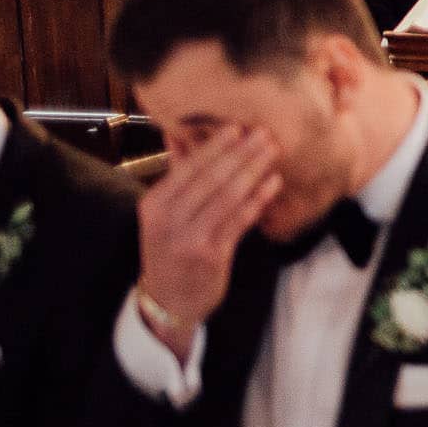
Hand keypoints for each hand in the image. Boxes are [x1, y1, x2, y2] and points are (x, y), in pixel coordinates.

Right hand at [136, 127, 281, 360]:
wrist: (167, 299)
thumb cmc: (169, 248)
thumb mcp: (162, 213)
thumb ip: (174, 174)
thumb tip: (176, 134)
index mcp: (154, 204)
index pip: (188, 168)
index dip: (215, 146)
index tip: (238, 127)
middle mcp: (168, 220)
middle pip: (211, 179)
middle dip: (241, 154)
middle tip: (265, 133)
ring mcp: (189, 239)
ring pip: (228, 197)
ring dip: (254, 171)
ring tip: (274, 152)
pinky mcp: (212, 255)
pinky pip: (240, 221)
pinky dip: (258, 199)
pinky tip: (274, 183)